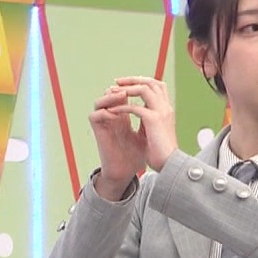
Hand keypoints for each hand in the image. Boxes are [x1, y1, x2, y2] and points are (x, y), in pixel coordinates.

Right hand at [89, 82, 147, 197]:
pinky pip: (95, 115)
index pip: (124, 94)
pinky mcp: (98, 131)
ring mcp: (104, 124)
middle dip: (122, 87)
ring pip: (100, 101)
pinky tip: (116, 114)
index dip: (132, 87)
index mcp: (123, 116)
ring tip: (123, 95)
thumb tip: (163, 103)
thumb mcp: (147, 132)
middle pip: (111, 93)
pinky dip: (104, 112)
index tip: (145, 87)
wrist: (126, 171)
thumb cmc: (136, 155)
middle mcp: (112, 117)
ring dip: (110, 96)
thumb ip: (149, 117)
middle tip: (133, 86)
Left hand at [108, 77, 177, 171]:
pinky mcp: (153, 120)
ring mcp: (161, 112)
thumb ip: (151, 120)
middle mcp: (166, 108)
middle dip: (132, 80)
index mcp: (167, 110)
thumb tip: (143, 113)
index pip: (157, 86)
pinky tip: (112, 111)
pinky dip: (122, 107)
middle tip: (117, 81)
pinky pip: (135, 108)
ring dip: (126, 89)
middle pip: (151, 82)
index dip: (142, 81)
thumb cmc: (162, 152)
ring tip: (112, 91)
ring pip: (144, 89)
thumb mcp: (157, 131)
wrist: (169, 164)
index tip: (127, 84)